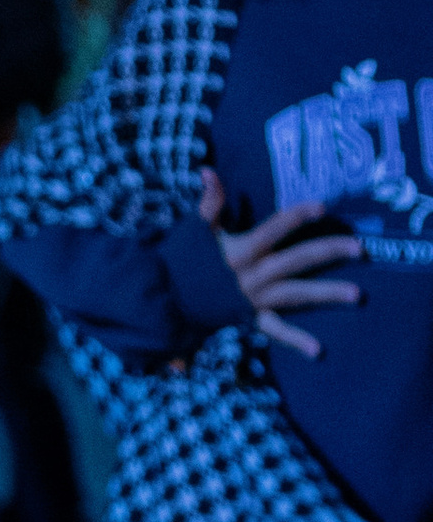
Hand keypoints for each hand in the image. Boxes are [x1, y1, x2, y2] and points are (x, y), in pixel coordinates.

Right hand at [197, 168, 359, 358]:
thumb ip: (209, 201)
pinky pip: (275, 330)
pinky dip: (295, 340)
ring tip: (356, 294)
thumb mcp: (195, 229)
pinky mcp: (250, 317)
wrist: (164, 299)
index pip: (275, 228)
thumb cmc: (181, 260)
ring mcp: (254, 298)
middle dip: (328, 252)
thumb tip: (208, 171)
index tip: (322, 207)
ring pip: (296, 294)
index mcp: (241, 251)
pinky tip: (318, 351)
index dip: (298, 216)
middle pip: (297, 260)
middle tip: (358, 248)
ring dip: (327, 293)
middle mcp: (252, 275)